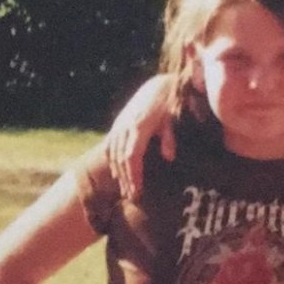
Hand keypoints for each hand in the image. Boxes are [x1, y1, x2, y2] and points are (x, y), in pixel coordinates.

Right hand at [105, 74, 177, 198]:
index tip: (138, 190)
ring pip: (114, 154)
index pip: (132, 156)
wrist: (158, 86)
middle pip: (121, 159)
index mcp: (140, 127)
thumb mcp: (173, 119)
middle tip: (133, 196)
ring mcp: (120, 125)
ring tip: (126, 189)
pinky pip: (110, 145)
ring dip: (119, 172)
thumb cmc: (170, 104)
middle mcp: (126, 127)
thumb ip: (169, 138)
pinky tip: (116, 172)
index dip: (133, 174)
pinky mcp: (118, 123)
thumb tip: (169, 157)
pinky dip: (112, 160)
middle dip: (127, 179)